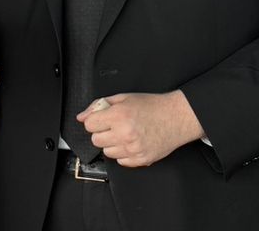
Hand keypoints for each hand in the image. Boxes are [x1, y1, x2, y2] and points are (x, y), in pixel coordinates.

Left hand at [77, 91, 203, 166]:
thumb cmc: (152, 106)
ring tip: (125, 134)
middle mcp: (124, 133)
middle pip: (96, 140)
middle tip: (114, 126)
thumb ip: (99, 105)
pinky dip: (124, 153)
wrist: (176, 117)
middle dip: (102, 132)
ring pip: (107, 152)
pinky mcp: (141, 159)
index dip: (94, 121)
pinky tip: (132, 142)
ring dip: (113, 144)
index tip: (101, 119)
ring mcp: (133, 148)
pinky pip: (121, 161)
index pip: (89, 125)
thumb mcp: (124, 97)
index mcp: (119, 115)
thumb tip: (82, 116)